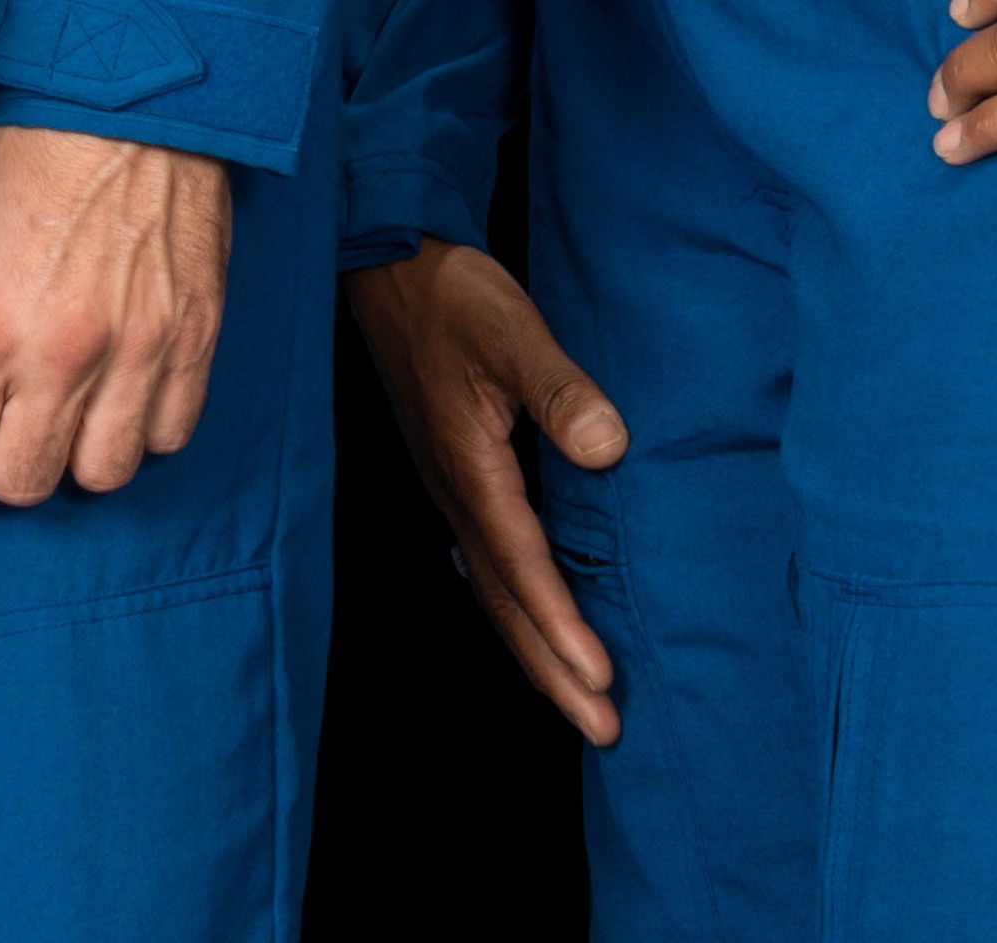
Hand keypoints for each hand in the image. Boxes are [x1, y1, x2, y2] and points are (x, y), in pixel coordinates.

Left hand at [0, 123, 231, 501]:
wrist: (122, 112)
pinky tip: (120, 382)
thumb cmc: (21, 172)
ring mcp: (134, 353)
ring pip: (101, 476)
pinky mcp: (193, 342)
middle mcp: (58, 354)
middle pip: (21, 484)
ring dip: (76, 451)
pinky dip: (142, 424)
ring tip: (67, 399)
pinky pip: (168, 438)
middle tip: (7, 407)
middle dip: (3, 457)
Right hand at [344, 241, 627, 741]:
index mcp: (470, 466)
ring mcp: (450, 487)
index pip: (522, 566)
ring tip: (579, 701)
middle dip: (552, 671)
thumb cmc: (449, 292)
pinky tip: (531, 623)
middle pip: (505, 602)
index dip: (561, 626)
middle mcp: (455, 492)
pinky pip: (486, 564)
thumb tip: (609, 448)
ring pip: (494, 590)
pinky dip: (516, 608)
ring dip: (536, 649)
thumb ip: (559, 388)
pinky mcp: (454, 474)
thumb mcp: (510, 328)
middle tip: (602, 731)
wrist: (387, 263)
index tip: (600, 680)